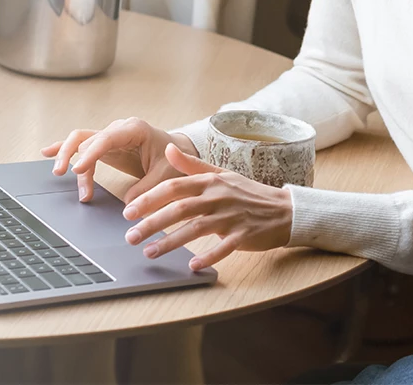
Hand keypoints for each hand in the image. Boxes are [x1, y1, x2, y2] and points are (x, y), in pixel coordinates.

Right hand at [40, 117, 199, 204]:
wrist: (177, 151)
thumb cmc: (172, 160)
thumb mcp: (166, 175)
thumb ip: (148, 188)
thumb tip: (129, 204)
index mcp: (135, 129)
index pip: (106, 139)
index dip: (90, 154)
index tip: (78, 169)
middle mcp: (118, 129)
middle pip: (87, 138)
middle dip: (73, 155)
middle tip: (63, 174)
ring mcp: (109, 136)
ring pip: (81, 140)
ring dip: (67, 155)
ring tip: (58, 174)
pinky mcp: (104, 146)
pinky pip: (81, 144)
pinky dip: (64, 147)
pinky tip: (47, 152)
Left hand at [122, 142, 292, 270]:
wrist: (284, 209)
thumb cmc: (247, 192)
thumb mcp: (220, 173)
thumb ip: (191, 164)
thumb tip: (167, 148)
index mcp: (210, 181)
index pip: (174, 186)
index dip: (150, 198)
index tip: (129, 210)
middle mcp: (218, 196)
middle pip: (180, 208)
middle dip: (152, 222)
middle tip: (130, 235)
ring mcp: (231, 216)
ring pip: (196, 228)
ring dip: (171, 241)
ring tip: (149, 252)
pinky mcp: (244, 235)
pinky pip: (223, 247)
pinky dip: (208, 255)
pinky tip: (192, 265)